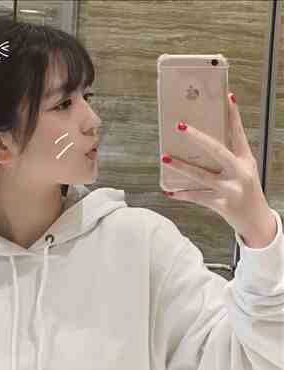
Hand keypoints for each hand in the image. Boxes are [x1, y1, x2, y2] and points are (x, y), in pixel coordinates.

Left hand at [162, 93, 276, 247]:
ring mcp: (230, 189)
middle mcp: (240, 172)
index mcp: (245, 160)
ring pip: (201, 175)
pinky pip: (196, 197)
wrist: (256, 221)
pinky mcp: (221, 204)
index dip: (233, 115)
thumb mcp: (243, 170)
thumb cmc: (246, 191)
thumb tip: (201, 142)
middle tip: (179, 126)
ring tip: (165, 158)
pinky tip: (169, 191)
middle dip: (197, 137)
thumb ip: (227, 158)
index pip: (238, 133)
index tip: (227, 97)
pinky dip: (182, 194)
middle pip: (217, 150)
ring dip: (181, 166)